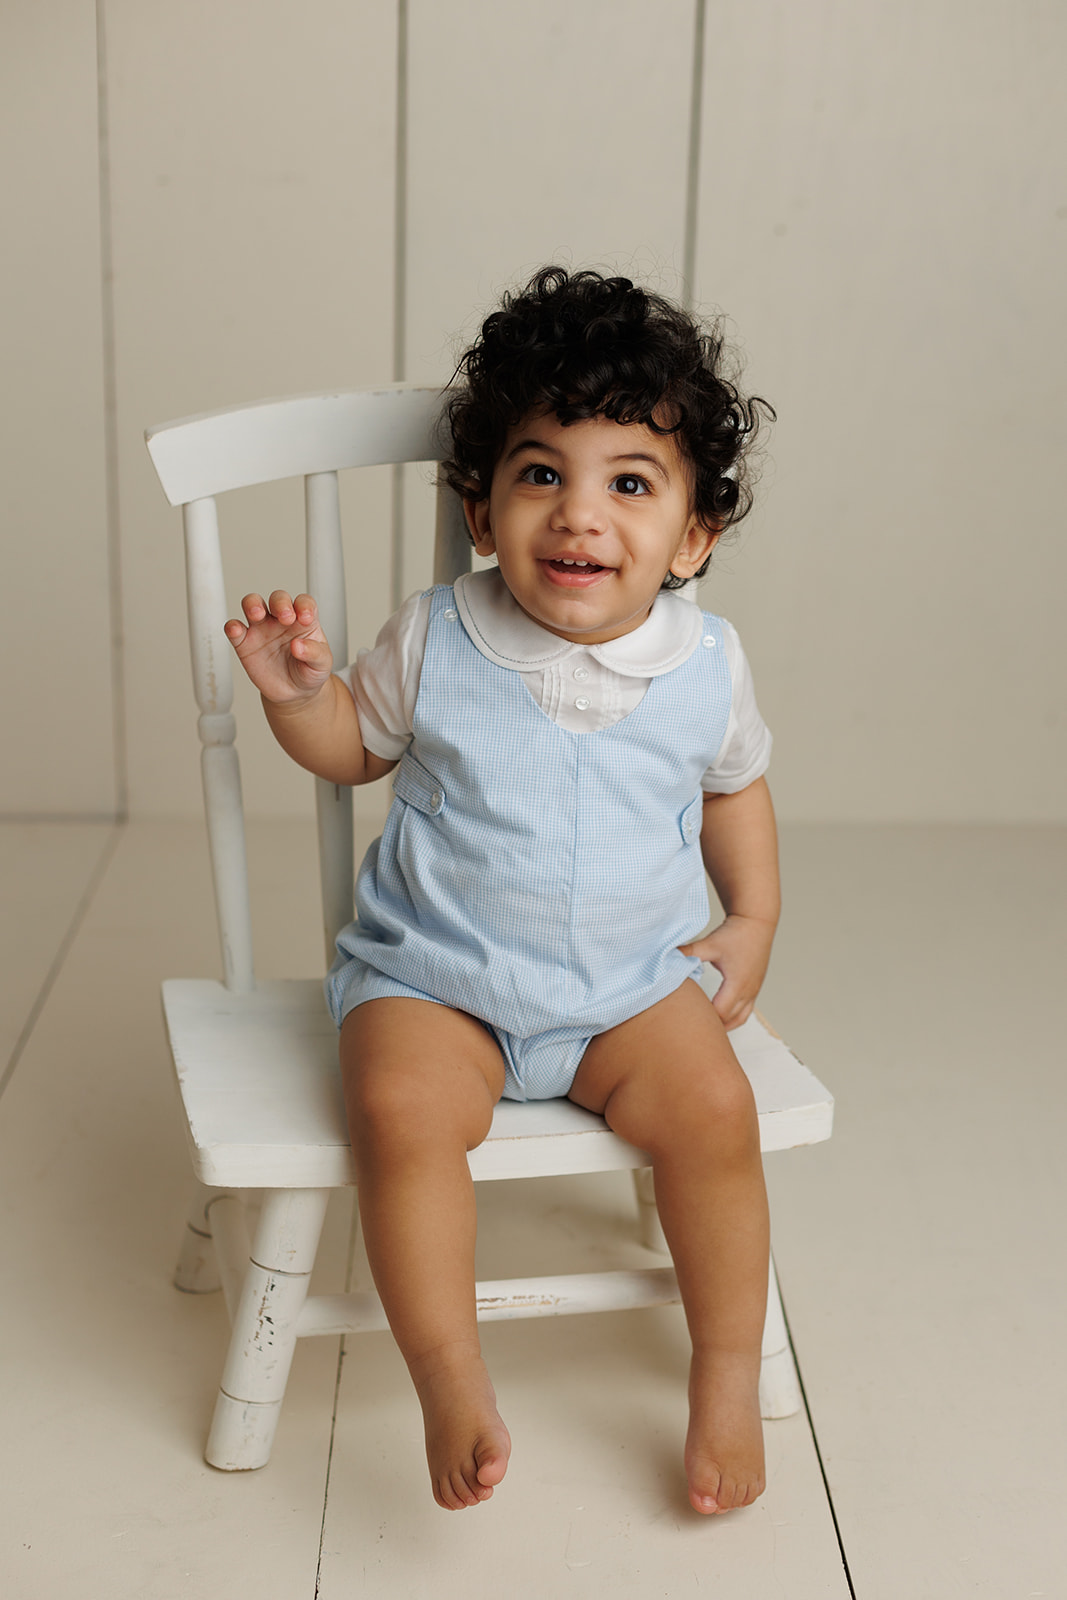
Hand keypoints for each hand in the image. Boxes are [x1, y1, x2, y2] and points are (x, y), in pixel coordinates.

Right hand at [224, 591, 333, 704]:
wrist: (293, 693)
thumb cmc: (309, 672)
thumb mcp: (321, 665)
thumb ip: (315, 653)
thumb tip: (299, 646)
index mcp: (303, 621)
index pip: (304, 602)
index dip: (304, 605)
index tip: (306, 618)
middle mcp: (281, 620)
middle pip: (278, 598)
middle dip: (280, 603)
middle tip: (285, 617)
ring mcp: (262, 629)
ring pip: (253, 604)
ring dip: (253, 604)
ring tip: (258, 614)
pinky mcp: (245, 644)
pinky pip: (235, 629)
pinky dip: (232, 627)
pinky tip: (236, 630)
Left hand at [679, 913, 775, 1030]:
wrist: (757, 922)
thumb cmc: (735, 933)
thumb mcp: (710, 943)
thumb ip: (689, 952)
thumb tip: (667, 956)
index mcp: (737, 984)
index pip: (720, 1012)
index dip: (704, 1018)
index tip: (686, 1018)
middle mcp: (748, 991)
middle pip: (729, 1020)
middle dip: (712, 1025)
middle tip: (690, 1027)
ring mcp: (754, 990)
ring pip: (740, 1019)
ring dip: (724, 1024)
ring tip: (704, 1027)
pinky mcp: (755, 987)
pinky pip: (746, 1011)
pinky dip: (733, 1017)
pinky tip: (719, 1016)